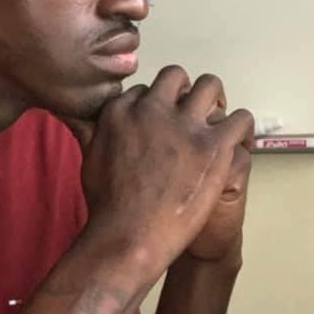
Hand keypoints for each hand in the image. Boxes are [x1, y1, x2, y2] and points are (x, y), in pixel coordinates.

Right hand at [63, 67, 253, 281]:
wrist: (130, 236)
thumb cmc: (107, 204)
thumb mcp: (88, 157)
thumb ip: (88, 129)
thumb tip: (72, 110)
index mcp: (121, 110)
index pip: (144, 89)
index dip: (154, 106)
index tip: (159, 124)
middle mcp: (152, 109)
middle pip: (176, 77)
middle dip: (183, 93)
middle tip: (189, 118)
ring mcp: (186, 126)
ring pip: (212, 87)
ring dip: (215, 102)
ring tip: (215, 125)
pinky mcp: (214, 146)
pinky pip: (241, 119)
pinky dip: (240, 130)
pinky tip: (235, 145)